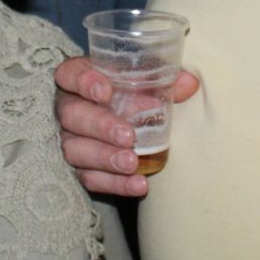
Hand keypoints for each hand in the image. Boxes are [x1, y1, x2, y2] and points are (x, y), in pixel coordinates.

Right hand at [56, 56, 198, 196]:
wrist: (124, 123)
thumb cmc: (130, 92)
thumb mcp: (143, 82)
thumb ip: (162, 80)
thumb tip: (189, 83)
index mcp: (79, 79)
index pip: (69, 74)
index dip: (83, 82)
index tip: (105, 92)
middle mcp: (69, 109)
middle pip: (72, 115)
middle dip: (101, 126)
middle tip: (128, 136)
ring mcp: (70, 140)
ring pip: (76, 150)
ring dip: (105, 158)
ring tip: (131, 163)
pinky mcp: (80, 168)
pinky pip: (90, 178)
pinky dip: (114, 184)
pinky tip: (138, 184)